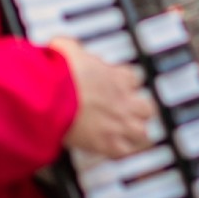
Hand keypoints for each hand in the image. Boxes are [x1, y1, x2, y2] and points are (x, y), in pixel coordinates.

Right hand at [52, 39, 158, 158]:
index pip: (133, 80)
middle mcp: (123, 100)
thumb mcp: (65, 49)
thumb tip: (59, 44)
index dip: (126, 85)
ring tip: (127, 137)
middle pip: (147, 108)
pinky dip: (120, 152)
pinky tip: (113, 151)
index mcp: (116, 77)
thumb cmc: (58, 74)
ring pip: (142, 133)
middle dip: (139, 111)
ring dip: (135, 134)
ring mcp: (119, 123)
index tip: (117, 88)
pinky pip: (124, 152)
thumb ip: (68, 47)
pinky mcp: (107, 143)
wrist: (51, 96)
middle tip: (127, 114)